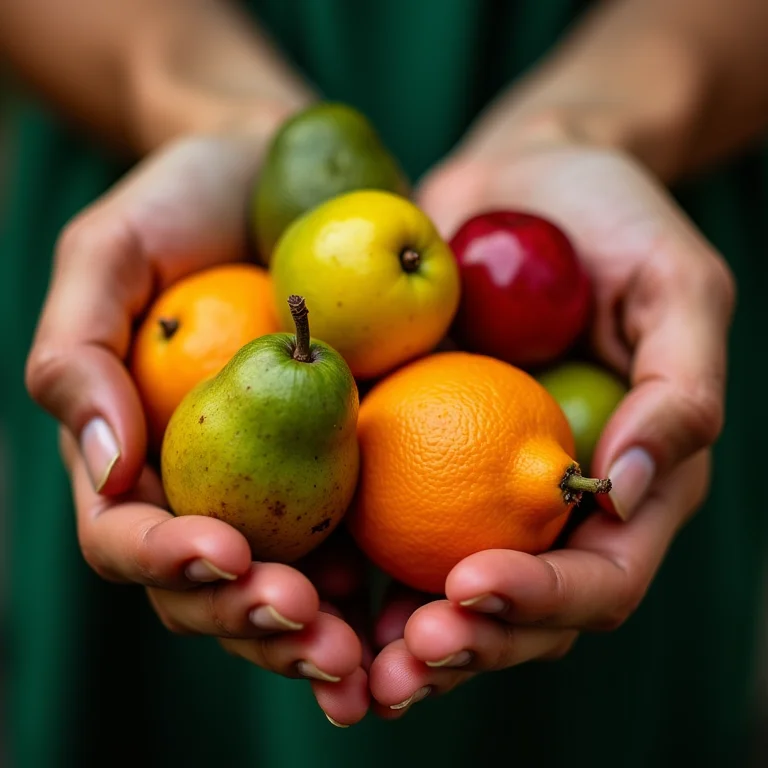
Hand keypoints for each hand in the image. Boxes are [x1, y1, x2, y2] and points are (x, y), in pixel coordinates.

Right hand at [25, 133, 369, 725]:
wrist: (282, 174)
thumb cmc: (184, 203)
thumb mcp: (111, 253)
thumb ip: (80, 354)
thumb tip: (107, 468)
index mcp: (137, 454)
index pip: (130, 535)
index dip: (166, 560)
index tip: (224, 552)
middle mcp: (210, 485)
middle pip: (214, 587)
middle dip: (252, 622)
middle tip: (306, 629)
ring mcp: (284, 484)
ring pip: (289, 590)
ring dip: (318, 635)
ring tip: (361, 654)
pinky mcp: (352, 466)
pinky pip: (363, 543)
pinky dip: (380, 590)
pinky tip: (409, 608)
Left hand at [367, 120, 734, 714]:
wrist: (521, 181)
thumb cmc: (611, 221)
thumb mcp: (675, 287)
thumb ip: (679, 389)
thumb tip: (628, 490)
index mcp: (627, 484)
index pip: (601, 576)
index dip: (545, 599)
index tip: (473, 582)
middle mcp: (547, 501)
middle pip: (518, 609)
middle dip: (467, 645)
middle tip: (406, 657)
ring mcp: (474, 480)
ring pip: (442, 593)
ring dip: (400, 639)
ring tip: (350, 660)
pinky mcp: (410, 452)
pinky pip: (379, 523)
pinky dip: (350, 570)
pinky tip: (309, 589)